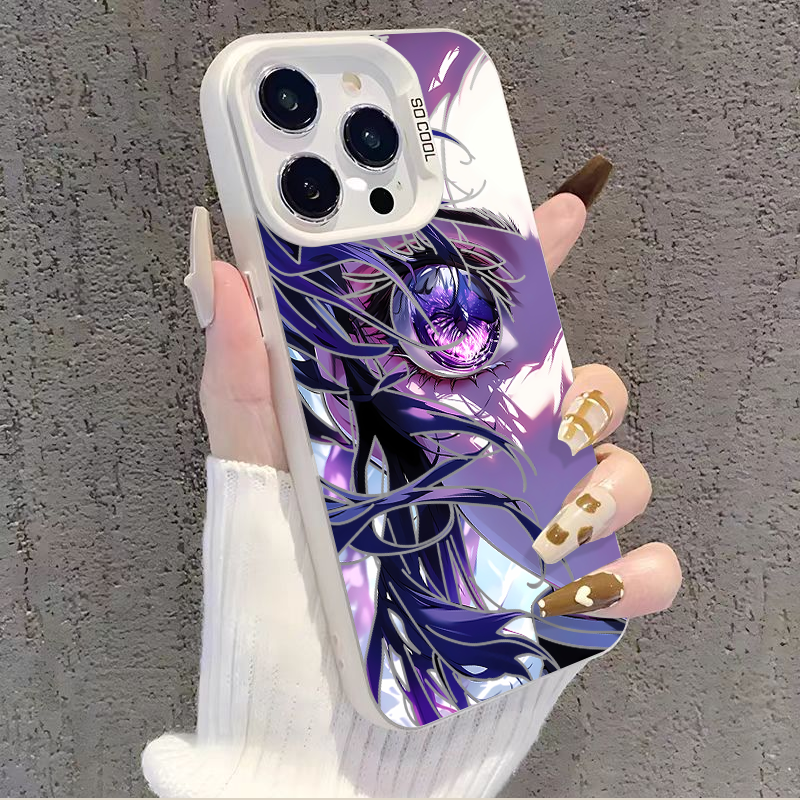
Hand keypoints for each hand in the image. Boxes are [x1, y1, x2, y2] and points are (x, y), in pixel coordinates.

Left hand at [199, 158, 680, 622]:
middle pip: (583, 389)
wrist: (316, 723)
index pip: (498, 325)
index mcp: (435, 421)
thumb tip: (226, 271)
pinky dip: (637, 574)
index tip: (561, 209)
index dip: (535, 260)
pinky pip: (643, 571)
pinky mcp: (568, 601)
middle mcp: (495, 466)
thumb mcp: (254, 473)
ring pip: (620, 470)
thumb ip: (243, 378)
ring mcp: (538, 530)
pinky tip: (586, 588)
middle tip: (547, 414)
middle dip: (584, 387)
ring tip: (546, 524)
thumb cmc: (280, 597)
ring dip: (606, 483)